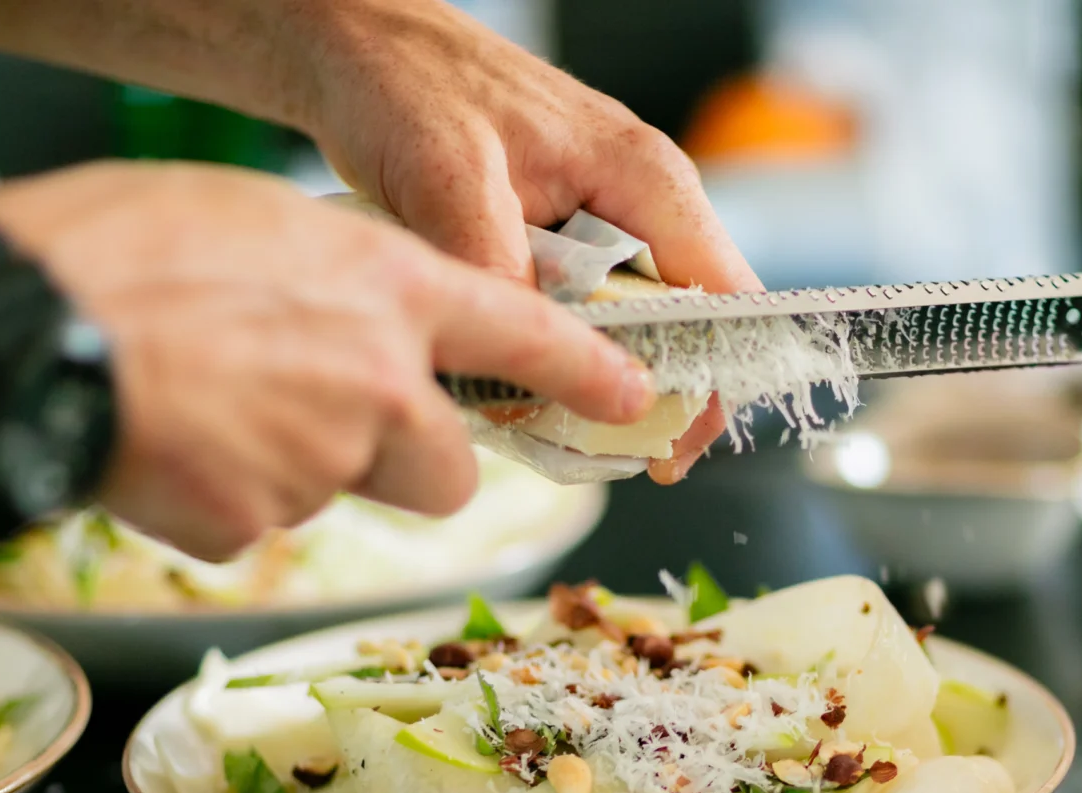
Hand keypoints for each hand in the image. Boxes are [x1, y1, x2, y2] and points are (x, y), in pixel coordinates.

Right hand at [0, 161, 652, 557]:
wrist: (16, 332)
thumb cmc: (111, 250)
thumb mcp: (249, 222)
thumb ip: (328, 281)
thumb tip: (343, 320)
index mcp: (385, 287)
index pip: (523, 334)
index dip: (584, 372)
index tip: (629, 396)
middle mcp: (380, 384)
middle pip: (446, 469)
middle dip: (404, 462)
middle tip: (322, 421)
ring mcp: (326, 466)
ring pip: (342, 494)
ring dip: (293, 470)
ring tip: (200, 407)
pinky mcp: (261, 529)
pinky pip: (257, 523)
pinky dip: (218, 497)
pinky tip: (164, 446)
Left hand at [287, 0, 759, 483]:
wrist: (358, 45)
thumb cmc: (410, 81)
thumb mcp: (450, 173)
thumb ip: (496, 266)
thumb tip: (524, 368)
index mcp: (645, 178)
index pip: (724, 297)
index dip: (709, 381)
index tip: (669, 449)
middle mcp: (639, 203)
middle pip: (685, 327)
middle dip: (650, 398)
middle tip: (601, 458)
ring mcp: (603, 223)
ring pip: (631, 328)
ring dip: (597, 383)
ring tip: (553, 434)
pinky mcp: (561, 241)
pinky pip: (582, 317)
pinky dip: (557, 357)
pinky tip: (517, 390)